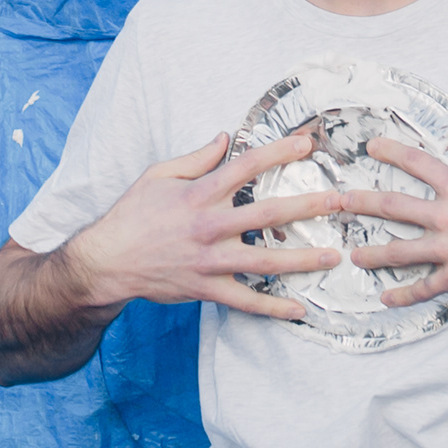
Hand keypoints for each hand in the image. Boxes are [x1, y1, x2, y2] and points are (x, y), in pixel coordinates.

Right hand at [59, 130, 354, 324]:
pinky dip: (272, 307)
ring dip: (302, 258)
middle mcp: (209, 226)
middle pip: (267, 214)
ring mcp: (209, 260)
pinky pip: (244, 301)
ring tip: (334, 256)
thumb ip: (195, 158)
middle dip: (308, 206)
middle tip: (342, 201)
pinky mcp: (205, 288)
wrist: (106, 261)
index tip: (307, 143)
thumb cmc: (132, 215)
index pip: (245, 167)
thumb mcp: (157, 175)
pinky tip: (299, 310)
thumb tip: (225, 137)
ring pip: (264, 260)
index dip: (278, 152)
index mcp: (198, 194)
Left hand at [339, 106, 447, 307]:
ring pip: (400, 251)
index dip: (392, 152)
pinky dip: (405, 295)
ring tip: (354, 255)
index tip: (371, 147)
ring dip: (374, 253)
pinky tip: (386, 298)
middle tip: (339, 202)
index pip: (417, 164)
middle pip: (395, 206)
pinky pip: (425, 287)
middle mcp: (445, 216)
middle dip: (363, 203)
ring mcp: (447, 249)